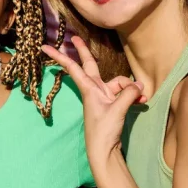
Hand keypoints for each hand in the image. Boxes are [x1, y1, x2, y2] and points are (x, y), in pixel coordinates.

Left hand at [42, 36, 145, 167]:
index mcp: (89, 88)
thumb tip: (139, 84)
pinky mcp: (113, 103)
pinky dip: (134, 95)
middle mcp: (95, 89)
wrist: (104, 150)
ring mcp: (104, 95)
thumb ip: (128, 94)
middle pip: (90, 64)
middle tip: (75, 37)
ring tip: (143, 98)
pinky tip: (144, 101)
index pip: (73, 67)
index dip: (59, 55)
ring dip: (131, 87)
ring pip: (119, 82)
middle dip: (84, 51)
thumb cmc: (103, 130)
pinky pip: (126, 93)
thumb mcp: (116, 110)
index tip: (43, 46)